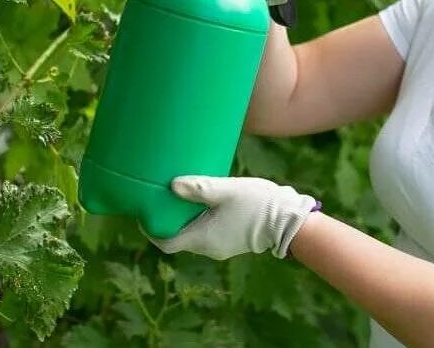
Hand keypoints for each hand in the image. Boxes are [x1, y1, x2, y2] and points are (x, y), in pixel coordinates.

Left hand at [145, 175, 317, 259]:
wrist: (289, 221)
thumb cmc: (257, 205)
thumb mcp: (226, 191)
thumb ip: (199, 187)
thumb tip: (172, 185)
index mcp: (202, 238)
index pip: (165, 242)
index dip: (150, 229)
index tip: (144, 211)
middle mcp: (208, 248)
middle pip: (177, 237)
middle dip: (166, 219)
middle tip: (161, 196)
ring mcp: (220, 247)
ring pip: (192, 234)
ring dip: (184, 218)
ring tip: (182, 195)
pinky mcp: (231, 241)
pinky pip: (206, 232)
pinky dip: (199, 219)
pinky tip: (204, 200)